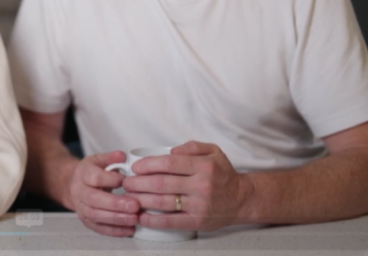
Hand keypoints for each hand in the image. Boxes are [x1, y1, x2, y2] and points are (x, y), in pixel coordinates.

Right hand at [67, 151, 140, 236]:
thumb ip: (111, 158)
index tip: (126, 181)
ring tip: (134, 218)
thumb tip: (122, 156)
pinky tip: (129, 229)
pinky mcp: (85, 220)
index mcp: (83, 174)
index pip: (95, 178)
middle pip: (94, 199)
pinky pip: (98, 228)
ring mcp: (80, 207)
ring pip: (96, 216)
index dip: (111, 180)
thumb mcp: (99, 160)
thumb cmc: (90, 172)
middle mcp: (79, 191)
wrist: (74, 184)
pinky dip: (114, 231)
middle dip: (116, 204)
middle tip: (135, 205)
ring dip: (117, 219)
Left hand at [123, 141, 253, 231]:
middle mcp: (201, 185)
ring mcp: (199, 205)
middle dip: (138, 182)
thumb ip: (192, 147)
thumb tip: (171, 150)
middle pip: (161, 183)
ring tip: (128, 196)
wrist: (241, 199)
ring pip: (163, 202)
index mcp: (203, 166)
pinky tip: (141, 216)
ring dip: (141, 199)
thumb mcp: (213, 151)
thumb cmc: (223, 174)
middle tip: (125, 182)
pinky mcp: (197, 221)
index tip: (135, 167)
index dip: (148, 164)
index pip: (170, 163)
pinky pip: (171, 221)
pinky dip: (153, 220)